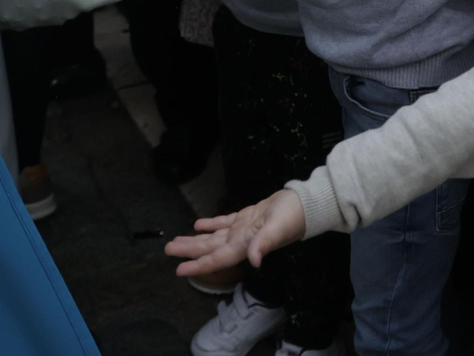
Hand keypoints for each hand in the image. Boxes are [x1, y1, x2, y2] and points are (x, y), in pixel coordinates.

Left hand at [164, 189, 306, 275]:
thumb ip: (264, 244)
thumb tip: (255, 261)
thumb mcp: (277, 229)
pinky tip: (198, 224)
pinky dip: (210, 224)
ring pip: (213, 237)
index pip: (216, 258)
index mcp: (245, 245)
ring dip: (195, 240)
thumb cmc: (292, 217)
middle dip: (189, 251)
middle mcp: (241, 240)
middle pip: (209, 249)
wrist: (305, 204)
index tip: (179, 270)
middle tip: (168, 250)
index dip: (198, 265)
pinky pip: (224, 223)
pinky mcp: (247, 218)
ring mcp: (243, 229)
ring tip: (177, 241)